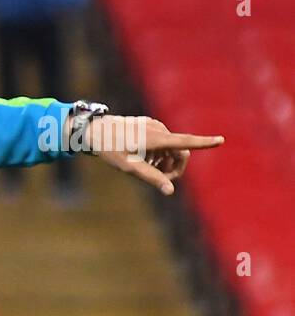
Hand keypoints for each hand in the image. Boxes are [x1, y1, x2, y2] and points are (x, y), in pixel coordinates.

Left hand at [77, 115, 222, 194]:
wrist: (94, 131)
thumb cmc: (111, 150)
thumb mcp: (130, 168)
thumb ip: (152, 178)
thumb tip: (170, 191)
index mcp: (158, 138)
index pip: (186, 141)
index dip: (205, 143)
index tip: (221, 140)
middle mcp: (159, 129)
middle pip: (180, 151)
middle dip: (176, 167)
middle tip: (161, 181)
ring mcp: (154, 125)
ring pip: (171, 147)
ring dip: (166, 161)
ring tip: (147, 168)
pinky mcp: (148, 124)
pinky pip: (162, 140)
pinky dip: (159, 152)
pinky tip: (144, 158)